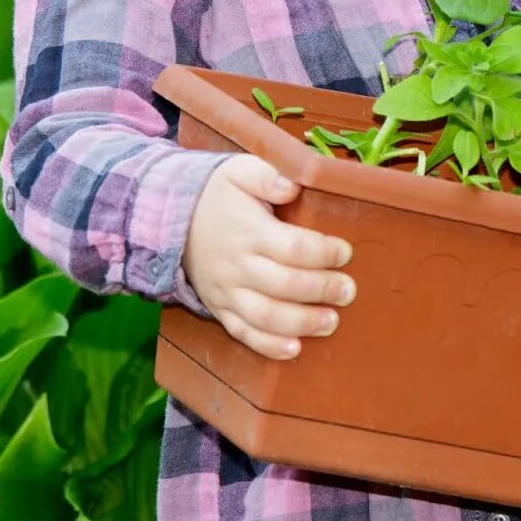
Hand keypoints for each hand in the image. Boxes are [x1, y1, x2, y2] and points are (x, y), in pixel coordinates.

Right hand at [182, 153, 355, 359]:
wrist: (172, 219)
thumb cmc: (218, 194)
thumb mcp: (240, 170)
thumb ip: (268, 176)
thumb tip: (293, 187)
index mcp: (248, 231)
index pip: (292, 248)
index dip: (322, 253)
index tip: (346, 252)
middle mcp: (237, 266)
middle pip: (285, 285)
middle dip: (321, 290)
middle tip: (348, 290)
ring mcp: (227, 292)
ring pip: (266, 317)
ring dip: (302, 323)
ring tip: (332, 321)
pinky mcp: (220, 309)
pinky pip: (243, 334)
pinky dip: (269, 346)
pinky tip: (295, 350)